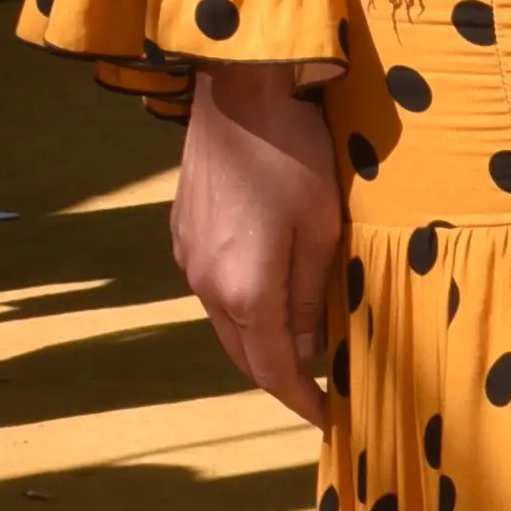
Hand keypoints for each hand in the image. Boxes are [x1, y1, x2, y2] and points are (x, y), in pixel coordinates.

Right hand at [172, 66, 343, 424]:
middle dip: (280, 377)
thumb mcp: (324, 230)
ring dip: (259, 340)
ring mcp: (189, 260)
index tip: (327, 417)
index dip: (302, 400)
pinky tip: (268, 290)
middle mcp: (208, 286)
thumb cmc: (294, 156)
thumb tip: (309, 346)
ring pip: (225, 324)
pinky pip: (212, 290)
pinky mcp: (183, 235)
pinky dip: (240, 306)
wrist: (237, 93)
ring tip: (299, 339)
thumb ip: (312, 295)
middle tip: (318, 386)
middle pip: (243, 355)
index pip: (275, 370)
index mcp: (247, 291)